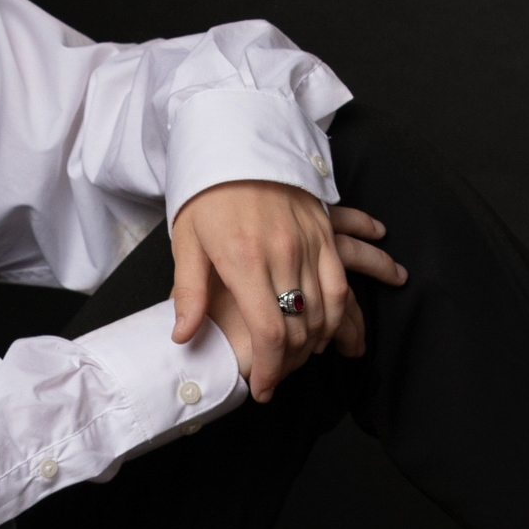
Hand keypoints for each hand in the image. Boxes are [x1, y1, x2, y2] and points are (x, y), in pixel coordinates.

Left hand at [169, 183, 408, 402]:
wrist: (237, 138)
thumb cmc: (207, 194)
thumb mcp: (187, 242)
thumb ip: (188, 293)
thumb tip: (183, 337)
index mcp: (244, 261)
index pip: (270, 332)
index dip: (271, 369)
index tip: (265, 389)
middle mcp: (282, 253)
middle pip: (301, 326)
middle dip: (293, 361)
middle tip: (281, 375)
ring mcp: (308, 240)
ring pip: (328, 307)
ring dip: (321, 339)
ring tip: (308, 356)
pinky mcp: (323, 228)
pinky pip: (344, 277)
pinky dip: (344, 307)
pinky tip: (338, 323)